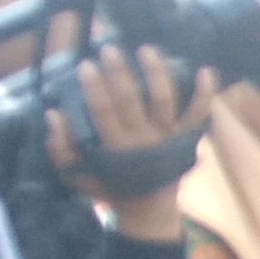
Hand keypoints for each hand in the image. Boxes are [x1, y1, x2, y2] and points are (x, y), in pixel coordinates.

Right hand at [51, 44, 213, 237]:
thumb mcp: (76, 175)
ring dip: (155, 73)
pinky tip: (206, 71)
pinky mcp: (186, 140)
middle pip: (131, 100)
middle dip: (119, 72)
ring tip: (146, 49)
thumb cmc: (108, 186)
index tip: (86, 65)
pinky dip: (205, 95)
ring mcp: (167, 138)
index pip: (103, 111)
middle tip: (109, 49)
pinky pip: (198, 116)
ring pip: (163, 100)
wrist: (148, 209)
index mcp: (115, 147)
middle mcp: (143, 139)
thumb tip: (53, 115)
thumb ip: (61, 148)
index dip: (95, 87)